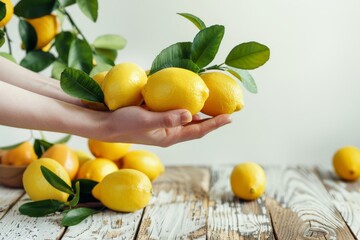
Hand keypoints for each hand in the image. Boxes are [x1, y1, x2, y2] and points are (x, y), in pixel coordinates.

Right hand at [97, 106, 231, 146]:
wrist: (104, 123)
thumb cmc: (123, 123)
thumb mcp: (145, 121)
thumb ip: (167, 118)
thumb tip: (191, 114)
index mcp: (169, 136)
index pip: (197, 131)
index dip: (214, 124)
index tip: (230, 117)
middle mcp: (168, 131)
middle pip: (195, 126)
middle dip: (211, 119)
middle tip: (226, 109)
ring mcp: (162, 123)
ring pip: (186, 117)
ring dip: (199, 111)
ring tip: (212, 102)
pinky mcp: (155, 114)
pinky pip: (175, 109)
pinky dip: (184, 103)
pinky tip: (187, 94)